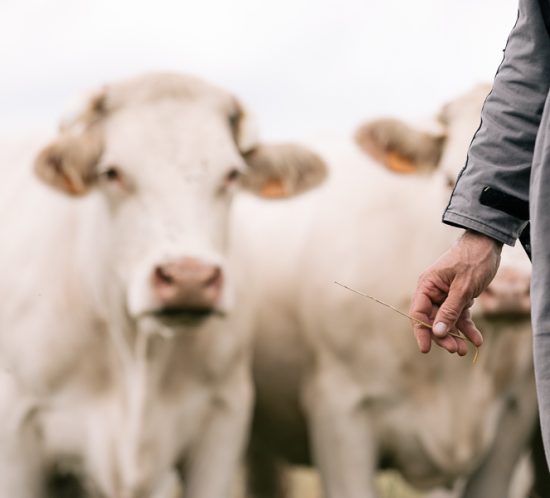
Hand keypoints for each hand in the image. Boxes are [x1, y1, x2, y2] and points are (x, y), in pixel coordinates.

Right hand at [410, 230, 502, 354]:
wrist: (489, 244)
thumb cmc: (472, 261)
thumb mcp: (462, 288)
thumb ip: (450, 311)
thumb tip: (437, 332)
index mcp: (427, 286)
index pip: (418, 313)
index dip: (421, 331)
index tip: (426, 349)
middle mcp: (433, 291)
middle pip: (433, 320)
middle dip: (443, 336)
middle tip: (456, 350)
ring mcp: (445, 295)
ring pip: (447, 320)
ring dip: (456, 335)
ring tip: (465, 350)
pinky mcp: (459, 296)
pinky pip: (460, 315)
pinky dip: (467, 326)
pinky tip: (477, 339)